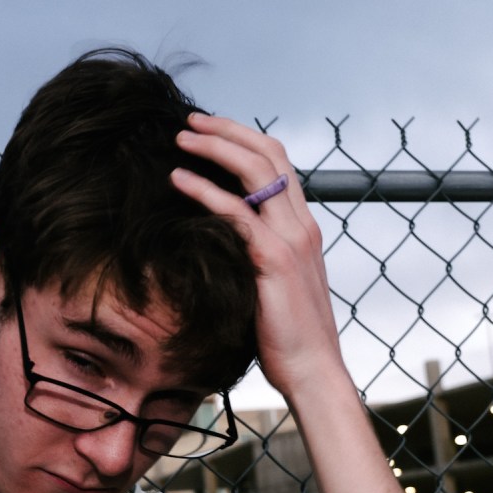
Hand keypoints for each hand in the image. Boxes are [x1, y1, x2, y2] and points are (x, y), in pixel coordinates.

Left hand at [171, 112, 347, 399]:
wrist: (314, 371)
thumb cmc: (289, 337)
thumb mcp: (277, 285)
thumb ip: (260, 256)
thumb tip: (224, 242)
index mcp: (304, 227)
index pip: (280, 163)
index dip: (245, 138)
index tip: (211, 130)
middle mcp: (301, 225)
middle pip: (269, 153)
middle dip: (227, 130)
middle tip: (189, 121)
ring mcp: (290, 239)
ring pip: (254, 171)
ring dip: (214, 148)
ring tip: (179, 139)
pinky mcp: (273, 260)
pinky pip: (235, 212)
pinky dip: (204, 189)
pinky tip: (178, 180)